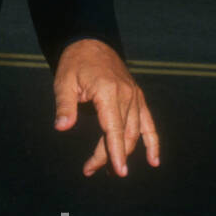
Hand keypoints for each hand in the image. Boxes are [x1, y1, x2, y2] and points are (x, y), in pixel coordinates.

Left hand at [53, 40, 159, 177]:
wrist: (90, 44)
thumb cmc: (74, 64)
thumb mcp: (63, 82)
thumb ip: (64, 105)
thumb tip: (62, 127)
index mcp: (108, 91)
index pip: (113, 128)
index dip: (115, 151)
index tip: (118, 171)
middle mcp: (126, 95)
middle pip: (122, 134)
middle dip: (109, 156)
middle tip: (90, 170)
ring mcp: (135, 96)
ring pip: (134, 132)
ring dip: (124, 153)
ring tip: (110, 171)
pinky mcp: (138, 97)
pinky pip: (148, 123)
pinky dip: (152, 142)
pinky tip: (153, 161)